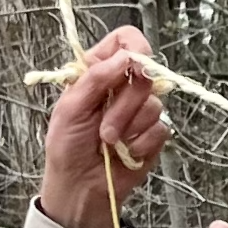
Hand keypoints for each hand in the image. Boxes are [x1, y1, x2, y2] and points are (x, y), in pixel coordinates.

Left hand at [40, 25, 171, 227]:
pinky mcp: (154, 134)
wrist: (81, 187)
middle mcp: (122, 86)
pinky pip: (161, 129)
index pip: (126, 40)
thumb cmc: (67, 147)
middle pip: (144, 73)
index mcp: (98, 70)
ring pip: (154, 104)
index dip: (135, 48)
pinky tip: (126, 153)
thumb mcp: (70, 108)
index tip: (133, 66)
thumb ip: (95, 79)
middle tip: (104, 127)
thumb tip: (126, 57)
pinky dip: (141, 143)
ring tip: (109, 142)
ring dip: (129, 128)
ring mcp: (140, 110)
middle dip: (125, 103)